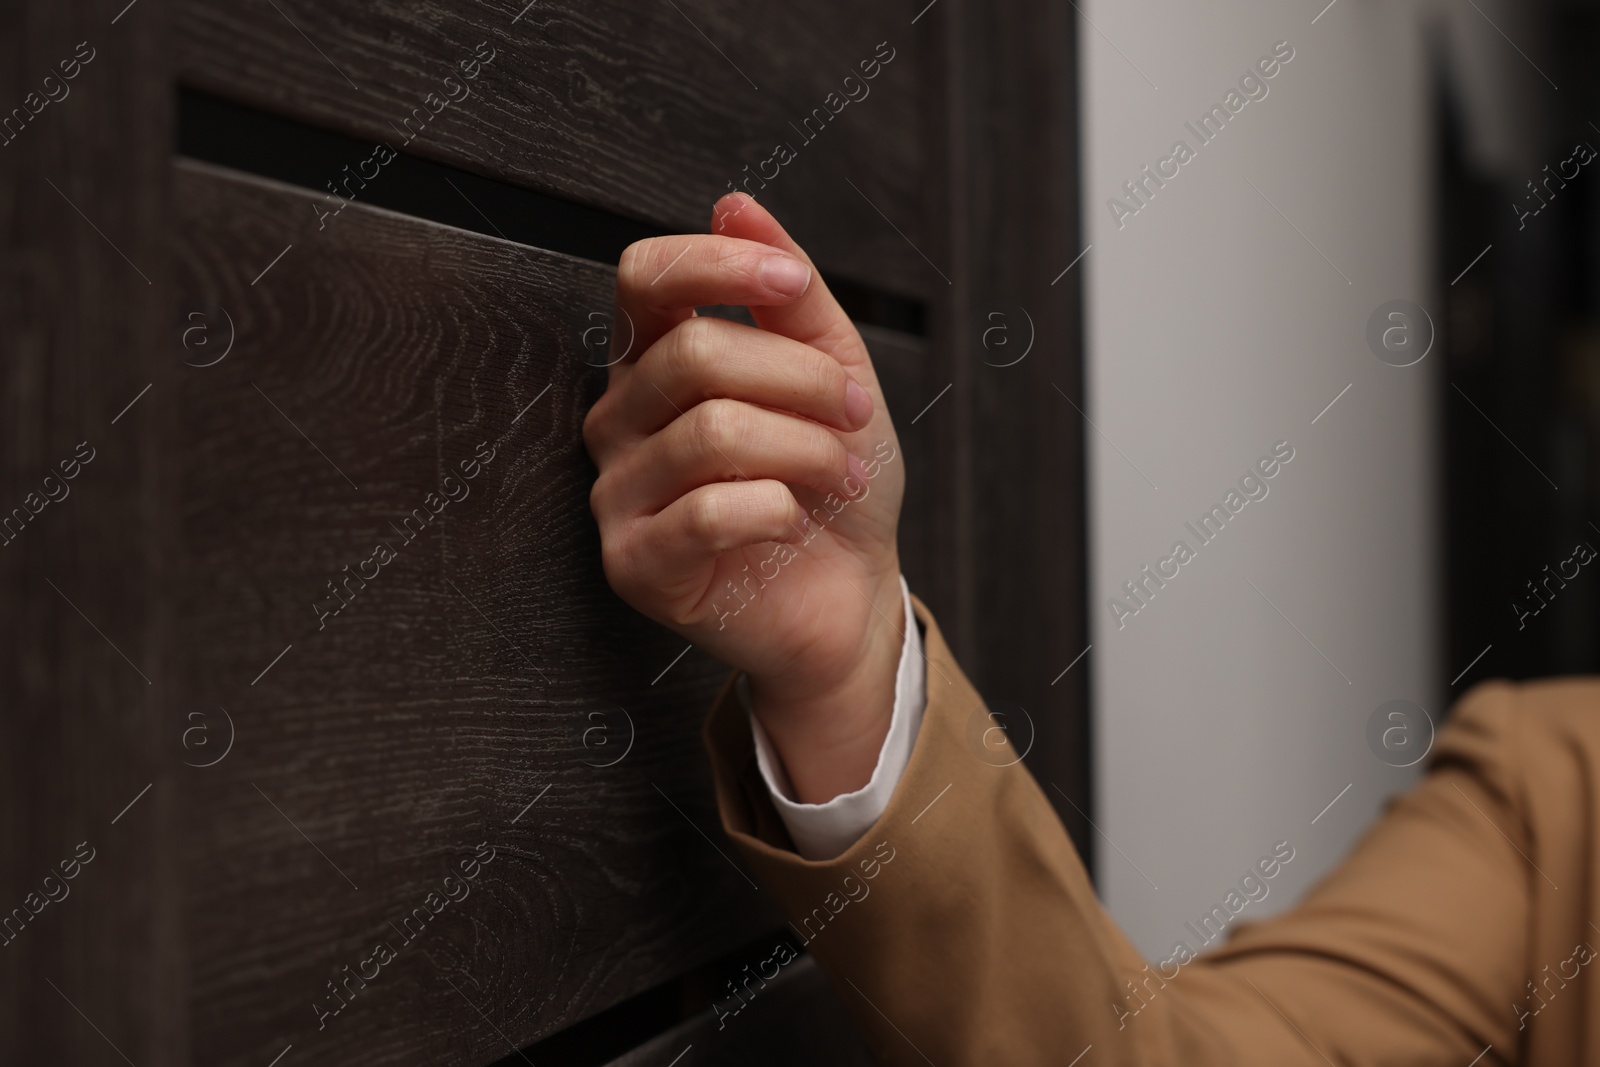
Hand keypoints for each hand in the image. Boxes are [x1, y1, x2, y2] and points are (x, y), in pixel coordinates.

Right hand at [582, 193, 906, 803]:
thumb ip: (788, 293)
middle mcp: (619, 419)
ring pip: (711, 431)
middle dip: (801, 379)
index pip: (644, 278)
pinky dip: (777, 510)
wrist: (849, 593)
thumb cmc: (833, 481)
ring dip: (808, 449)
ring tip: (845, 474)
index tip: (791, 286)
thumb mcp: (832, 369)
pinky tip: (791, 522)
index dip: (715, 268)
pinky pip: (708, 511)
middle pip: (695, 355)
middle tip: (855, 414)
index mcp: (656, 361)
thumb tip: (735, 205)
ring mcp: (617, 494)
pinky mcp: (634, 564)